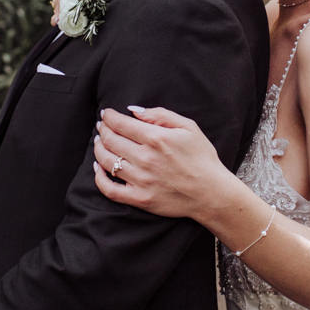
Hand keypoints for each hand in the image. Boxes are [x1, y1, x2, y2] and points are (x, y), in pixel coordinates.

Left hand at [92, 106, 229, 220]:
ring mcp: (141, 180)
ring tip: (99, 142)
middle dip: (103, 130)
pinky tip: (98, 168)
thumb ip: (160, 115)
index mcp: (156, 139)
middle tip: (101, 126)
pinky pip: (110, 190)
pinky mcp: (140, 198)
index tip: (106, 114)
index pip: (121, 124)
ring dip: (98, 148)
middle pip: (111, 140)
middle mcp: (145, 158)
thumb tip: (133, 111)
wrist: (211, 193)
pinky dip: (99, 178)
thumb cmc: (202, 158)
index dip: (109, 117)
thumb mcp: (188, 127)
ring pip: (107, 161)